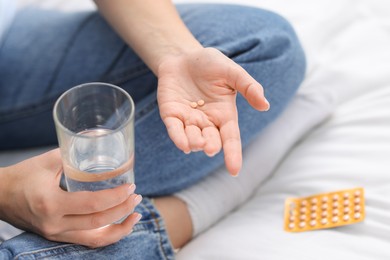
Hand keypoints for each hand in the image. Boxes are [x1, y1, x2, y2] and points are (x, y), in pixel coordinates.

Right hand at [0, 149, 141, 247]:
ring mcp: (56, 234)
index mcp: (51, 204)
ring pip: (95, 239)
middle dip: (123, 210)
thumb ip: (74, 152)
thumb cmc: (22, 176)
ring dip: (119, 228)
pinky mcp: (58, 236)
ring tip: (136, 215)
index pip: (92, 205)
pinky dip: (107, 235)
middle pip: (98, 223)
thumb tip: (98, 139)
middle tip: (137, 196)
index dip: (115, 197)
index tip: (131, 187)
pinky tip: (119, 225)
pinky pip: (87, 241)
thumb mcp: (47, 161)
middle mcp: (54, 224)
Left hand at [157, 47, 268, 175]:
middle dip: (211, 146)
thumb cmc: (210, 64)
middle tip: (210, 147)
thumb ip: (248, 86)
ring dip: (194, 142)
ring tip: (197, 141)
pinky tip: (183, 144)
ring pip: (192, 138)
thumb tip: (265, 105)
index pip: (231, 138)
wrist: (183, 56)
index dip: (233, 154)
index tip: (234, 171)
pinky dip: (178, 137)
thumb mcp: (232, 72)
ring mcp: (188, 119)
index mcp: (224, 115)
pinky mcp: (171, 114)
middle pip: (211, 141)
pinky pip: (174, 129)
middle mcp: (207, 121)